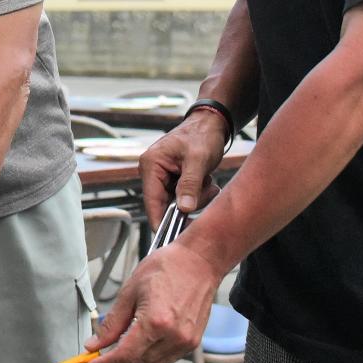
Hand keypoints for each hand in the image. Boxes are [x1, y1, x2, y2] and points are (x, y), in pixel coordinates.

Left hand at [81, 242, 220, 362]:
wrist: (199, 262)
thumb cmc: (168, 267)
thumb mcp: (131, 290)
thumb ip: (112, 322)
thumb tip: (95, 344)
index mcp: (156, 322)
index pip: (124, 357)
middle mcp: (173, 337)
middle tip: (99, 361)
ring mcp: (185, 342)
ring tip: (115, 356)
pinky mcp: (191, 343)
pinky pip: (164, 362)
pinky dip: (146, 362)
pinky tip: (136, 351)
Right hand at [140, 112, 230, 227]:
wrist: (211, 124)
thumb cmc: (203, 136)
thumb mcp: (198, 160)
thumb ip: (189, 184)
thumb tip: (183, 209)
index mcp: (151, 164)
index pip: (152, 201)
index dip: (161, 221)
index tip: (172, 239)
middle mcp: (152, 172)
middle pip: (165, 205)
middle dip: (187, 204)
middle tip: (208, 192)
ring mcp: (162, 176)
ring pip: (176, 203)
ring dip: (195, 198)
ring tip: (208, 182)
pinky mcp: (172, 180)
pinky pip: (183, 197)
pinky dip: (197, 194)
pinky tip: (206, 181)